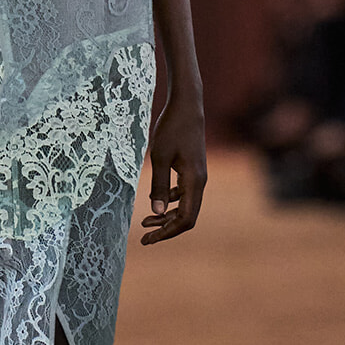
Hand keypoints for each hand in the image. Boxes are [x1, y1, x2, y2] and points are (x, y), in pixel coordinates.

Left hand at [140, 94, 205, 244]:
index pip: (185, 219)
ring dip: (167, 216)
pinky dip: (171, 202)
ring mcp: (198, 176)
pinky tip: (157, 201)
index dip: (167, 232)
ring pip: (186, 206)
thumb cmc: (172, 127)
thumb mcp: (160, 156)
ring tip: (146, 222)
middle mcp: (200, 182)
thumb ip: (159, 185)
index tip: (148, 238)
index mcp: (194, 181)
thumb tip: (156, 211)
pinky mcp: (193, 169)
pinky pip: (185, 194)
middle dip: (166, 229)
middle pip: (187, 217)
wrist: (187, 105)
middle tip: (144, 237)